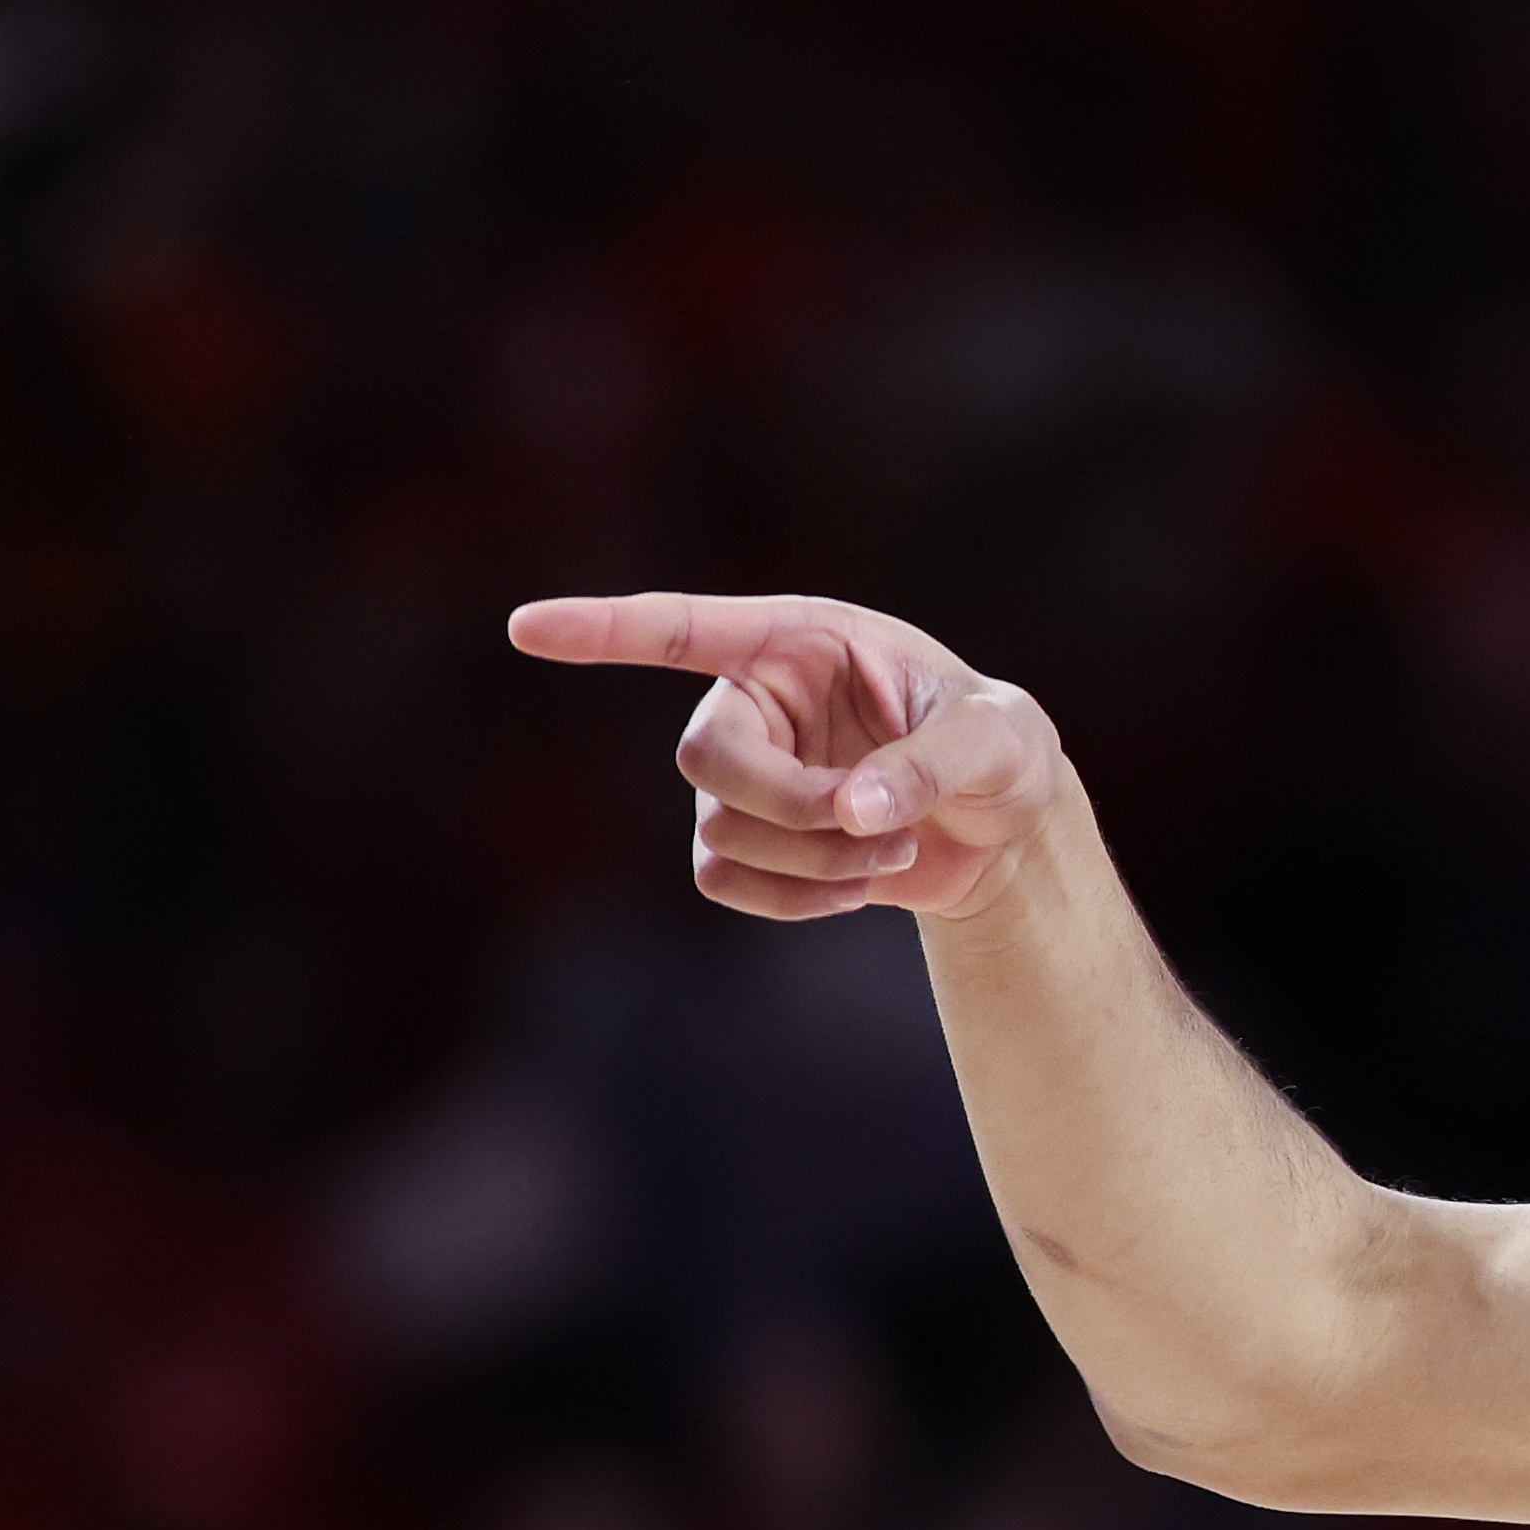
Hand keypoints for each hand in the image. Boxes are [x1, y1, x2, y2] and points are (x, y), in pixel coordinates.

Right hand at [507, 591, 1066, 922]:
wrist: (1005, 828)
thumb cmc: (1003, 751)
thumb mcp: (998, 740)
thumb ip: (930, 766)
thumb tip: (853, 810)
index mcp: (803, 641)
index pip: (685, 628)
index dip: (605, 629)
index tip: (525, 629)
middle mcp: (758, 701)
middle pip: (703, 756)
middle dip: (790, 806)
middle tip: (878, 823)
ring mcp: (747, 774)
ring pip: (720, 832)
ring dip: (813, 860)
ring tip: (898, 849)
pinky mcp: (753, 842)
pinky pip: (725, 882)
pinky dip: (794, 901)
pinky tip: (861, 891)